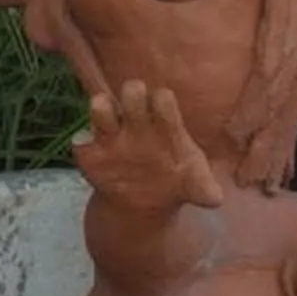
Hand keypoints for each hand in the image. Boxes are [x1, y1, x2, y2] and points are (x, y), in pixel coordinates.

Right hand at [75, 82, 222, 214]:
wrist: (141, 203)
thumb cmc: (174, 180)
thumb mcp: (192, 185)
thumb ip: (203, 188)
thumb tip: (216, 199)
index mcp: (164, 122)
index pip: (162, 97)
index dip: (162, 102)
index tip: (163, 111)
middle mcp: (136, 121)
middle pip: (131, 91)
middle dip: (133, 95)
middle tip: (135, 110)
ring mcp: (111, 136)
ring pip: (100, 107)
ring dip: (102, 110)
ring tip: (110, 128)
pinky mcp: (91, 154)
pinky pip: (80, 143)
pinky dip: (83, 145)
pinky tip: (92, 157)